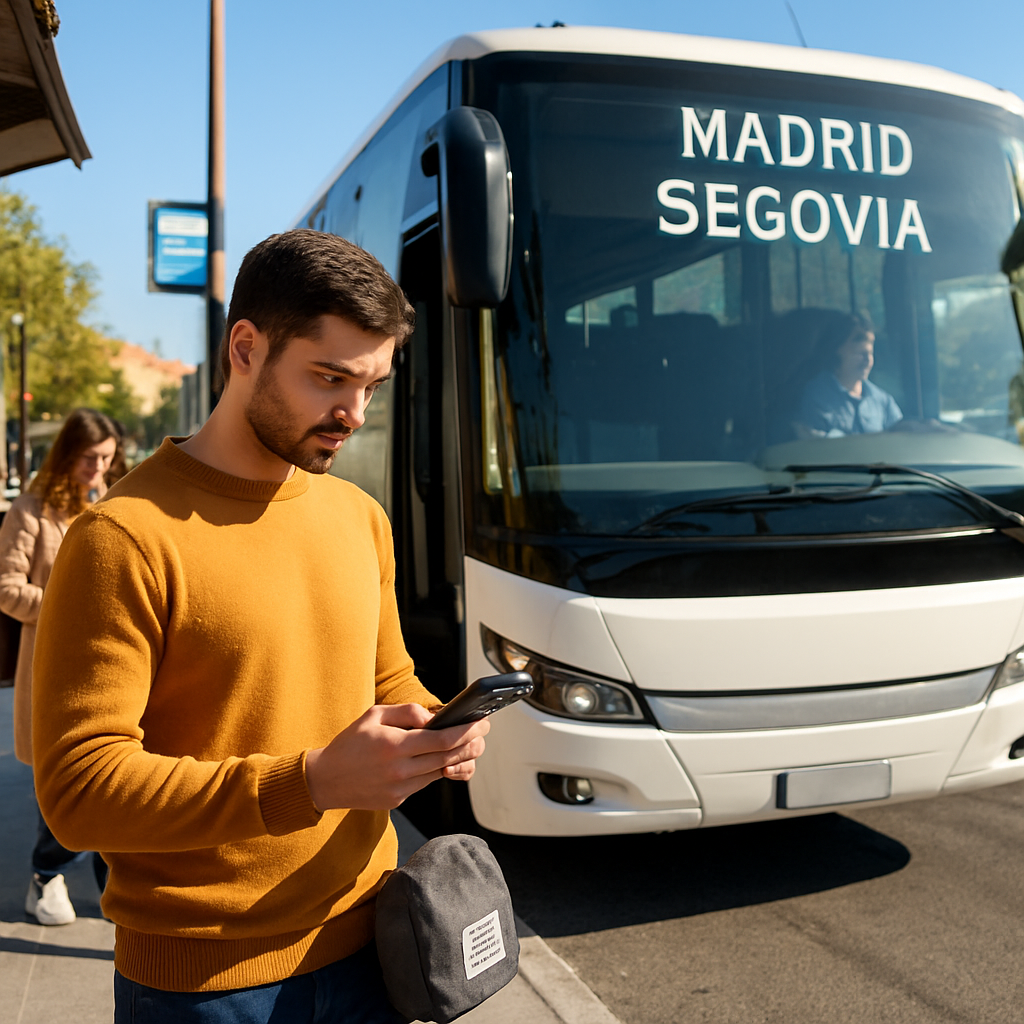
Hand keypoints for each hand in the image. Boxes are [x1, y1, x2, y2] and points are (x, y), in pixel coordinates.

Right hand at [304, 703, 488, 811]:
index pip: (443, 741)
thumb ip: (407, 712)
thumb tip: (434, 718)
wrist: (325, 780)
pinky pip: (425, 783)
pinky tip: (442, 757)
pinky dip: (437, 769)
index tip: (481, 723)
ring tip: (469, 743)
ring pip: (440, 772)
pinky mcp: (398, 801)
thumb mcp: (374, 715)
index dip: (467, 732)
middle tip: (483, 732)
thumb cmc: (350, 743)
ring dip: (458, 758)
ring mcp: (400, 789)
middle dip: (471, 744)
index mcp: (394, 747)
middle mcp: (400, 771)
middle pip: (448, 758)